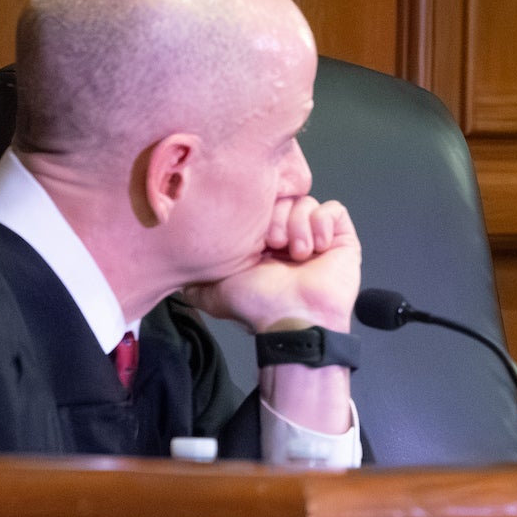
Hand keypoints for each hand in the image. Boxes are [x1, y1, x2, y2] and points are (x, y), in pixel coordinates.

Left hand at [184, 195, 361, 333]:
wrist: (294, 318)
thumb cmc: (258, 306)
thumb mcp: (212, 290)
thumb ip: (193, 278)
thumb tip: (176, 270)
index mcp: (261, 242)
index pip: (259, 203)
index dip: (255, 212)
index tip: (254, 237)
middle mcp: (288, 235)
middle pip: (283, 198)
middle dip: (277, 219)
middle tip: (275, 245)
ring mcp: (315, 236)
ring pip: (307, 202)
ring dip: (299, 226)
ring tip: (298, 253)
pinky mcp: (341, 237)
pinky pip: (333, 209)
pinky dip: (322, 223)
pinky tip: (317, 247)